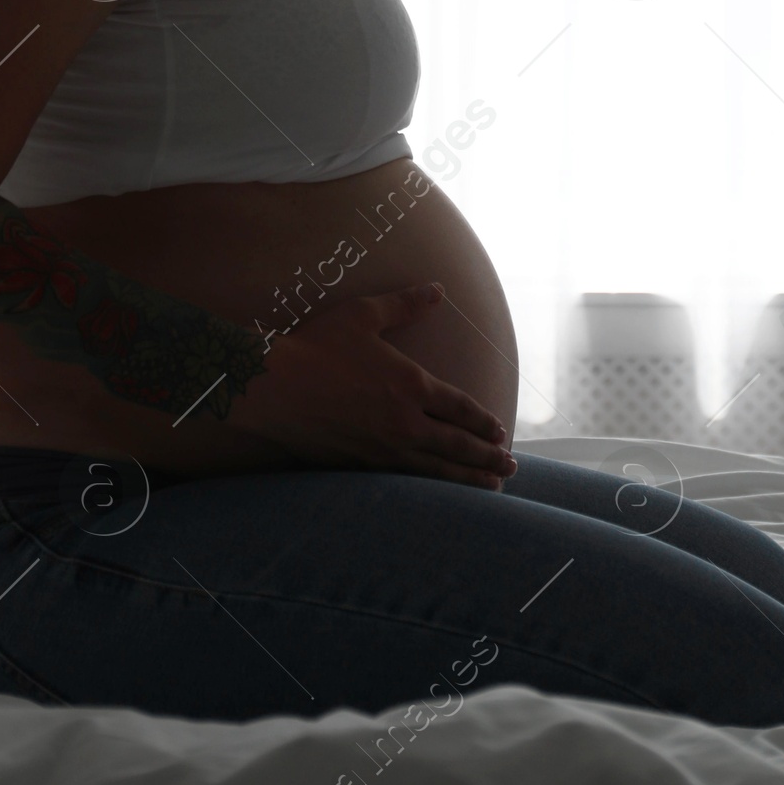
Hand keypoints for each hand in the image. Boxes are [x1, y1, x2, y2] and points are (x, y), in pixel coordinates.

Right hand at [229, 282, 516, 488]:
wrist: (274, 388)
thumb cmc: (317, 345)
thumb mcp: (363, 315)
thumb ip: (404, 304)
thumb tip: (437, 290)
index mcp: (411, 384)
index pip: (459, 407)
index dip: (482, 421)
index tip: (499, 431)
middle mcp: (404, 421)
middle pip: (457, 444)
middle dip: (487, 456)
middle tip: (509, 467)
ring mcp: (383, 449)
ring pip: (436, 469)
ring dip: (467, 478)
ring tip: (491, 486)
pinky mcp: (361, 466)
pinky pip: (406, 482)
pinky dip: (430, 489)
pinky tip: (438, 494)